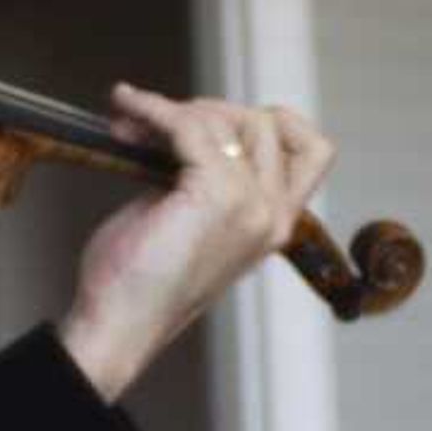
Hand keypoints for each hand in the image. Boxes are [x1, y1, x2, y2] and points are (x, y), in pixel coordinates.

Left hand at [56, 84, 334, 400]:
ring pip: (224, 120)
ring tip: (130, 125)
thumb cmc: (141, 282)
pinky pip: (189, 126)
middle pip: (265, 122)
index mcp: (273, 224)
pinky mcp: (217, 194)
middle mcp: (272, 214)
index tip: (220, 121)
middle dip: (206, 111)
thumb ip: (208, 179)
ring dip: (171, 111)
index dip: (273, 122)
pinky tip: (128, 106)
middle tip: (152, 123)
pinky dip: (153, 109)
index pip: (313, 152)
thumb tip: (187, 126)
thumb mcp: (190, 221)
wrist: (118, 324)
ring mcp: (250, 204)